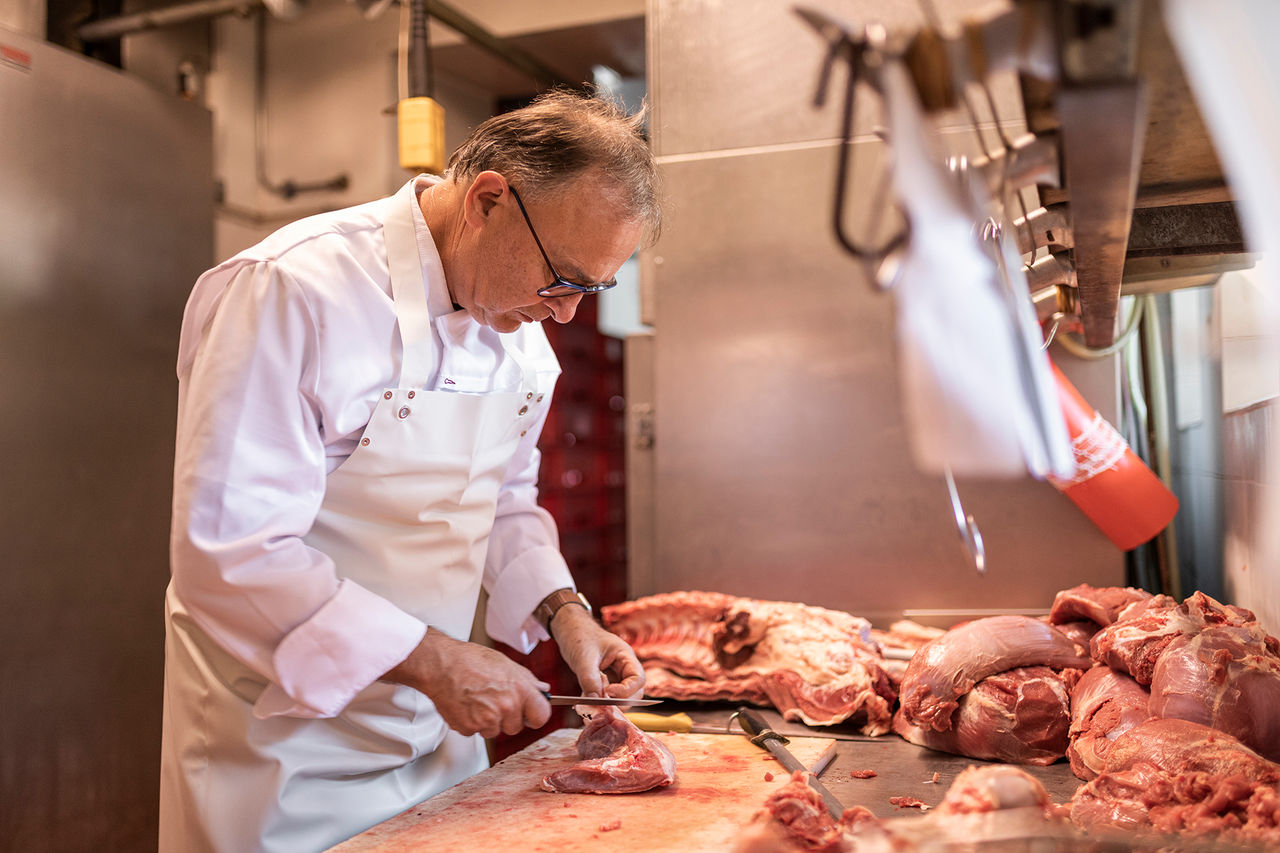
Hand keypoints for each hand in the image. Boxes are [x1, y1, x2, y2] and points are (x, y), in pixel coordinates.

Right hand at [382, 628, 551, 737]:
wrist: (441, 665)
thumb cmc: (470, 660)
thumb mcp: (506, 663)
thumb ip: (526, 680)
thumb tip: (541, 690)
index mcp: (519, 690)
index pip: (541, 716)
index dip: (535, 715)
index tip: (530, 714)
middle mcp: (506, 707)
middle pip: (516, 727)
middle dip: (507, 718)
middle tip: (493, 701)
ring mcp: (487, 720)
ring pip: (494, 731)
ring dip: (487, 721)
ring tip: (477, 700)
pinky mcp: (469, 728)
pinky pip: (475, 732)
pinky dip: (470, 722)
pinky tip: (466, 705)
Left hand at [550, 604, 645, 698]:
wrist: (569, 630)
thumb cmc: (579, 636)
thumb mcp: (583, 657)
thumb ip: (590, 679)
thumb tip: (595, 700)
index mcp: (625, 656)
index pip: (638, 679)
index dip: (626, 691)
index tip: (608, 693)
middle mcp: (624, 667)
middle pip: (634, 692)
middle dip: (619, 702)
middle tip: (600, 705)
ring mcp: (615, 676)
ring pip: (621, 698)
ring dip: (608, 703)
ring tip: (589, 700)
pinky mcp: (605, 682)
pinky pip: (608, 697)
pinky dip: (599, 701)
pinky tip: (585, 698)